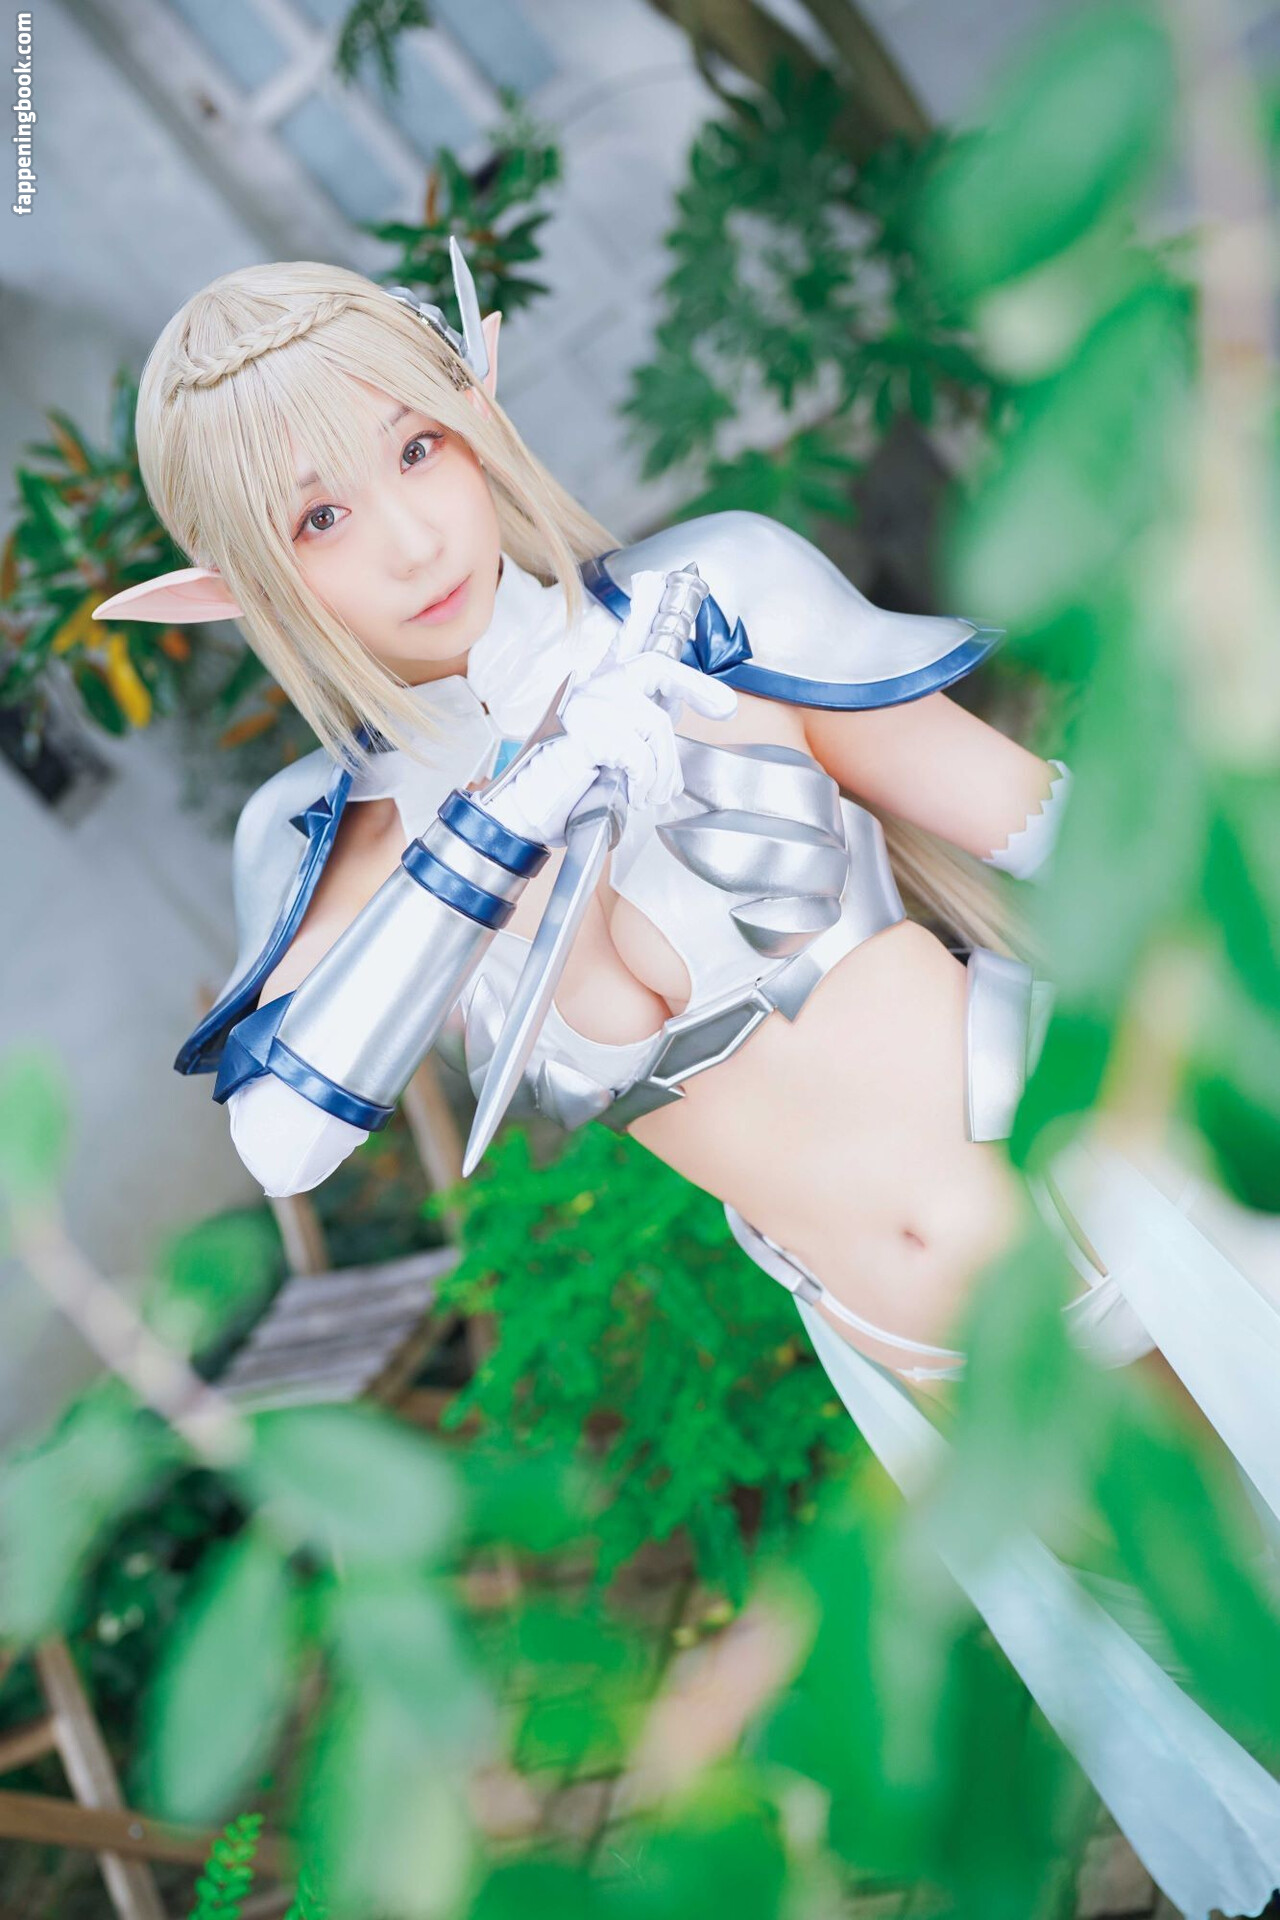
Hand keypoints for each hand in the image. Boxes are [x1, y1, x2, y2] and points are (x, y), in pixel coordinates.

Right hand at [482, 570, 736, 843]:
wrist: (523, 814)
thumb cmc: (566, 787)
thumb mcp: (609, 750)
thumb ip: (635, 725)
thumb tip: (668, 710)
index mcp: (597, 686)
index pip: (625, 637)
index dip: (645, 607)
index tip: (660, 580)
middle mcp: (591, 687)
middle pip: (655, 667)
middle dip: (697, 685)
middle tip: (725, 708)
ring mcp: (586, 706)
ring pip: (655, 725)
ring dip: (663, 770)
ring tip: (653, 792)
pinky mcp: (584, 732)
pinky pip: (639, 752)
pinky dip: (646, 780)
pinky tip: (635, 793)